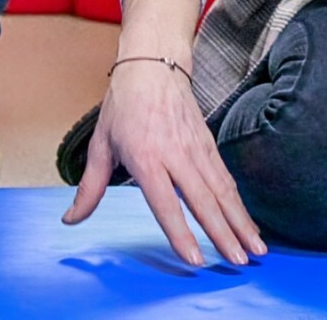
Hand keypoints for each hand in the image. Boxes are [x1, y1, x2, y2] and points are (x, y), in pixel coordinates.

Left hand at [61, 59, 265, 266]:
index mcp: (148, 158)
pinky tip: (247, 221)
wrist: (154, 66)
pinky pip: (227, 178)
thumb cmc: (125, 105)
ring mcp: (198, 149)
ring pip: (224, 191)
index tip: (195, 259)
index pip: (167, 203)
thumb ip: (90, 187)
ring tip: (255, 248)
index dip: (181, 233)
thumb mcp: (102, 145)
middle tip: (239, 261)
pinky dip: (239, 202)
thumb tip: (71, 219)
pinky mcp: (210, 144)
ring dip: (241, 221)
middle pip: (205, 201)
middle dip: (223, 234)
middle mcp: (178, 156)